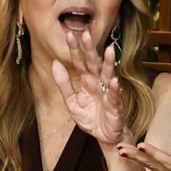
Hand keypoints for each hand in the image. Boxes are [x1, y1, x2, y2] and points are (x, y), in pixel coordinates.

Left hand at [50, 30, 128, 145]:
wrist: (104, 136)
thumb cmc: (90, 117)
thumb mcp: (72, 101)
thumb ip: (63, 83)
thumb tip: (55, 63)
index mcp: (87, 81)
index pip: (79, 62)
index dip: (75, 50)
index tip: (69, 35)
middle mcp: (98, 84)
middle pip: (93, 64)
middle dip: (90, 50)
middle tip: (86, 34)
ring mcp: (108, 94)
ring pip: (108, 75)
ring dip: (109, 63)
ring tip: (109, 49)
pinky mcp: (115, 107)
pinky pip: (115, 97)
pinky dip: (115, 89)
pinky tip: (114, 80)